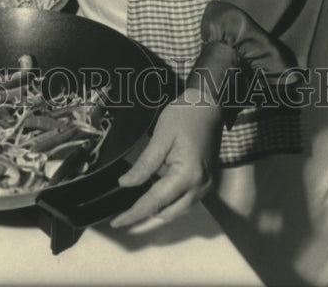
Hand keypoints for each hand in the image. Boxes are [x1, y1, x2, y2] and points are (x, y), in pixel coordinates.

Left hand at [110, 89, 222, 228]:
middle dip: (146, 212)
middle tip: (124, 210)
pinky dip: (170, 198)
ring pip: (178, 209)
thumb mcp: (160, 137)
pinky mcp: (206, 181)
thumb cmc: (184, 115)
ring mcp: (206, 185)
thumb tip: (125, 184)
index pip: (156, 201)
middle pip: (169, 212)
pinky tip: (156, 185)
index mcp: (188, 175)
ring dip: (159, 206)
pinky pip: (186, 199)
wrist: (209, 105)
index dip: (135, 213)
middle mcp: (200, 186)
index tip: (118, 222)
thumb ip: (144, 164)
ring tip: (138, 196)